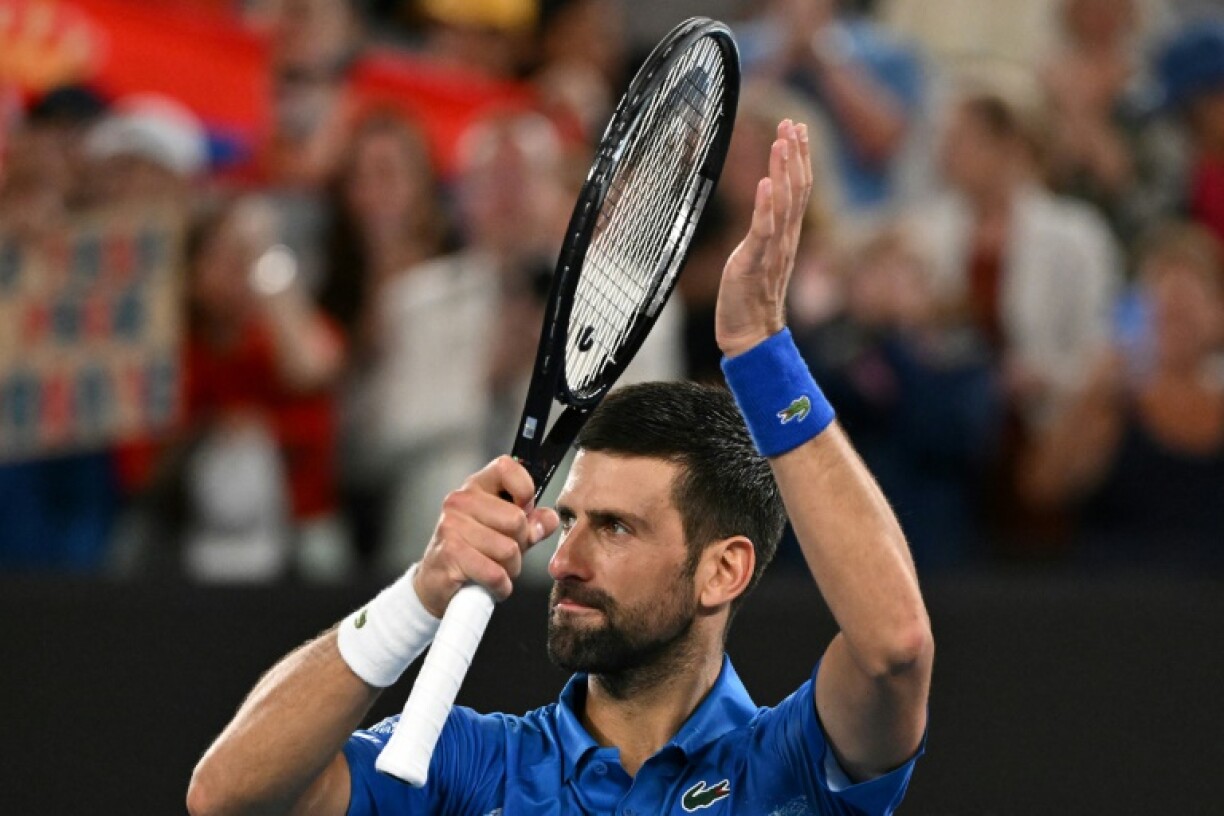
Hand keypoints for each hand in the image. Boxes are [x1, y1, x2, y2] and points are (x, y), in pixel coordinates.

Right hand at [413, 456, 560, 617]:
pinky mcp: (450, 554)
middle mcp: (461, 501)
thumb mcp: (509, 533)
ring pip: (508, 550)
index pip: (507, 468)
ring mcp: (452, 526)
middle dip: (521, 544)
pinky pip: (495, 573)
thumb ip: (533, 523)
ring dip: (511, 569)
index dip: (525, 491)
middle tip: (507, 553)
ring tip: (497, 569)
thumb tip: (548, 520)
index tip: (524, 511)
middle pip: (516, 519)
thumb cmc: (474, 552)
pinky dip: (501, 586)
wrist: (436, 582)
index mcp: (477, 486)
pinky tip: (493, 584)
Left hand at [715, 120, 812, 356]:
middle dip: (795, 154)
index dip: (799, 157)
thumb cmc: (750, 297)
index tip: (796, 127)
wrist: (750, 336)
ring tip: (781, 141)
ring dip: (782, 170)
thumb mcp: (759, 255)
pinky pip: (763, 232)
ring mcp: (772, 251)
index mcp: (787, 235)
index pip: (798, 189)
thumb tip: (766, 205)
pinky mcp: (754, 264)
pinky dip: (765, 206)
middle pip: (796, 190)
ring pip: (783, 204)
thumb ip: (766, 231)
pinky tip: (766, 183)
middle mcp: (785, 239)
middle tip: (792, 122)